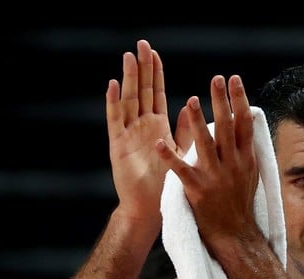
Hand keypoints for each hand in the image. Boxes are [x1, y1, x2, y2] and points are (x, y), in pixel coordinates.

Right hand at [106, 39, 191, 227]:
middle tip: (141, 44)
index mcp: (157, 127)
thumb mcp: (181, 153)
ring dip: (129, 79)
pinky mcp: (118, 145)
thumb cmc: (167, 183)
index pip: (156, 94)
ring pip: (128, 100)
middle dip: (141, 68)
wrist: (151, 208)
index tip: (154, 53)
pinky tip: (113, 85)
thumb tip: (191, 108)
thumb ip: (185, 131)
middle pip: (141, 91)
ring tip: (129, 57)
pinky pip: (115, 120)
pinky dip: (114, 103)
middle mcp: (141, 127)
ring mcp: (128, 134)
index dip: (155, 74)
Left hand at [155, 74, 261, 253]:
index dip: (239, 101)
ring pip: (206, 145)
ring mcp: (215, 177)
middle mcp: (233, 165)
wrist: (235, 234)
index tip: (234, 80)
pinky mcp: (197, 190)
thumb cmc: (240, 202)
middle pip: (227, 129)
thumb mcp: (250, 173)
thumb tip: (248, 122)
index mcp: (245, 159)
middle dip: (222, 102)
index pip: (244, 125)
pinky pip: (181, 170)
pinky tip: (158, 143)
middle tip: (216, 79)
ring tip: (191, 100)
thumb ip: (245, 148)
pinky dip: (169, 156)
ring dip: (198, 122)